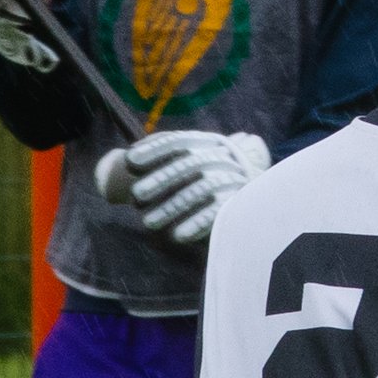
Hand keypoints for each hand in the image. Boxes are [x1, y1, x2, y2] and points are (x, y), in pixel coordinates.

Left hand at [101, 127, 268, 246]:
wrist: (257, 187)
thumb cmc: (208, 175)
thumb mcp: (189, 161)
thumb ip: (160, 160)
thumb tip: (120, 162)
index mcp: (204, 143)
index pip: (178, 141)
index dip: (154, 149)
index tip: (131, 160)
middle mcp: (219, 157)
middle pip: (188, 165)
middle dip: (160, 179)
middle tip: (136, 195)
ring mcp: (231, 179)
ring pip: (200, 189)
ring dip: (173, 206)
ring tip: (148, 223)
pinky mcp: (240, 202)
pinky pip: (219, 212)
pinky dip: (198, 223)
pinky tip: (178, 236)